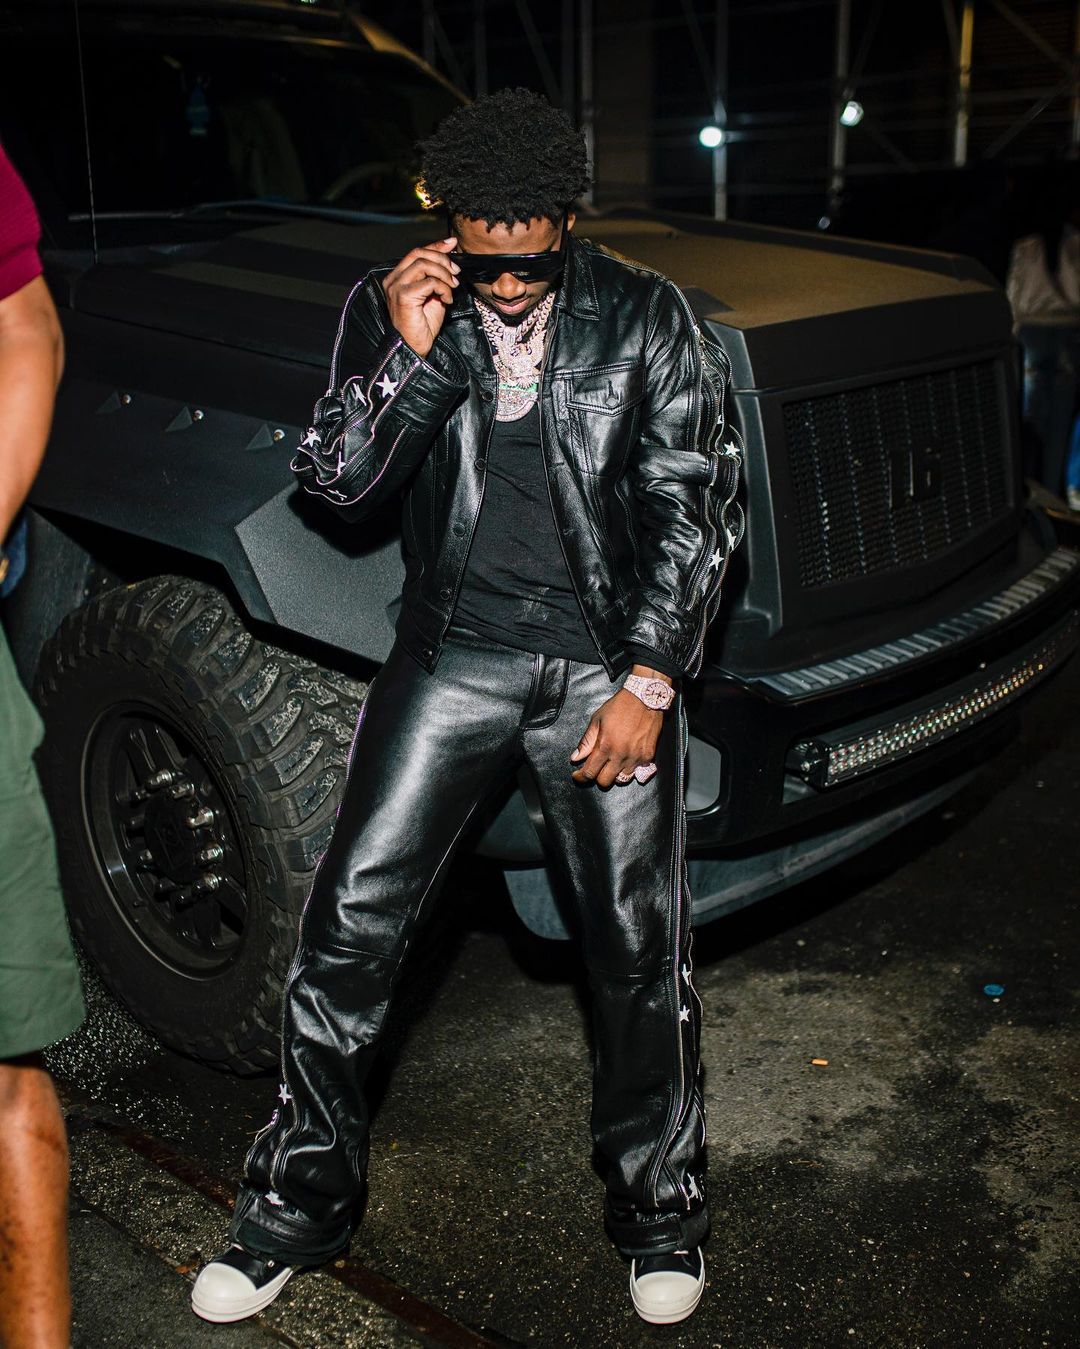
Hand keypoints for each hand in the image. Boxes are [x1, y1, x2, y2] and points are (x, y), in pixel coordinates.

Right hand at [381, 237, 460, 357]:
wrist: (414, 348)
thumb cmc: (422, 326)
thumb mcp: (433, 296)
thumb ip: (437, 278)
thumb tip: (450, 261)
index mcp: (398, 277)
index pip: (417, 253)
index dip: (436, 245)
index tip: (452, 244)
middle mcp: (393, 279)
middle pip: (419, 253)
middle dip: (442, 259)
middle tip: (456, 273)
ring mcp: (396, 287)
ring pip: (424, 264)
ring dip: (444, 274)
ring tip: (452, 287)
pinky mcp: (403, 296)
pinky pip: (429, 282)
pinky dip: (443, 288)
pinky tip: (447, 300)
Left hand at [569, 690, 662, 788]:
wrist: (645, 698)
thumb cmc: (619, 707)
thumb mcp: (597, 720)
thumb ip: (586, 741)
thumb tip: (575, 758)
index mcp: (605, 746)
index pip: (590, 772)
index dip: (581, 777)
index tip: (578, 776)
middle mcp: (621, 755)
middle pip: (605, 781)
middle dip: (597, 777)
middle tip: (596, 768)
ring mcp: (636, 757)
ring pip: (621, 780)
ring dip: (614, 774)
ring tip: (612, 763)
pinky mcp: (648, 757)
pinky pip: (636, 772)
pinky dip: (629, 768)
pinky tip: (626, 759)